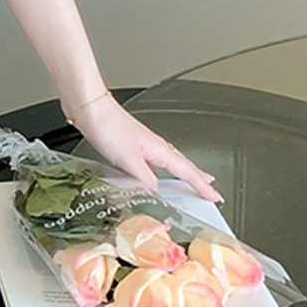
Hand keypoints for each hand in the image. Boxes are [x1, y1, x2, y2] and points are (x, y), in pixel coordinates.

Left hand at [68, 93, 223, 206]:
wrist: (91, 109)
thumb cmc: (108, 127)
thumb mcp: (129, 161)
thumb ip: (144, 180)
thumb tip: (157, 195)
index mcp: (160, 150)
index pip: (189, 172)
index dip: (203, 186)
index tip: (216, 197)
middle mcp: (156, 147)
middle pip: (184, 166)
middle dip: (199, 180)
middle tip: (210, 191)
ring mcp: (145, 147)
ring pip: (171, 164)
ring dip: (183, 175)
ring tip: (192, 184)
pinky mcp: (132, 147)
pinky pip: (155, 164)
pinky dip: (162, 172)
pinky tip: (154, 177)